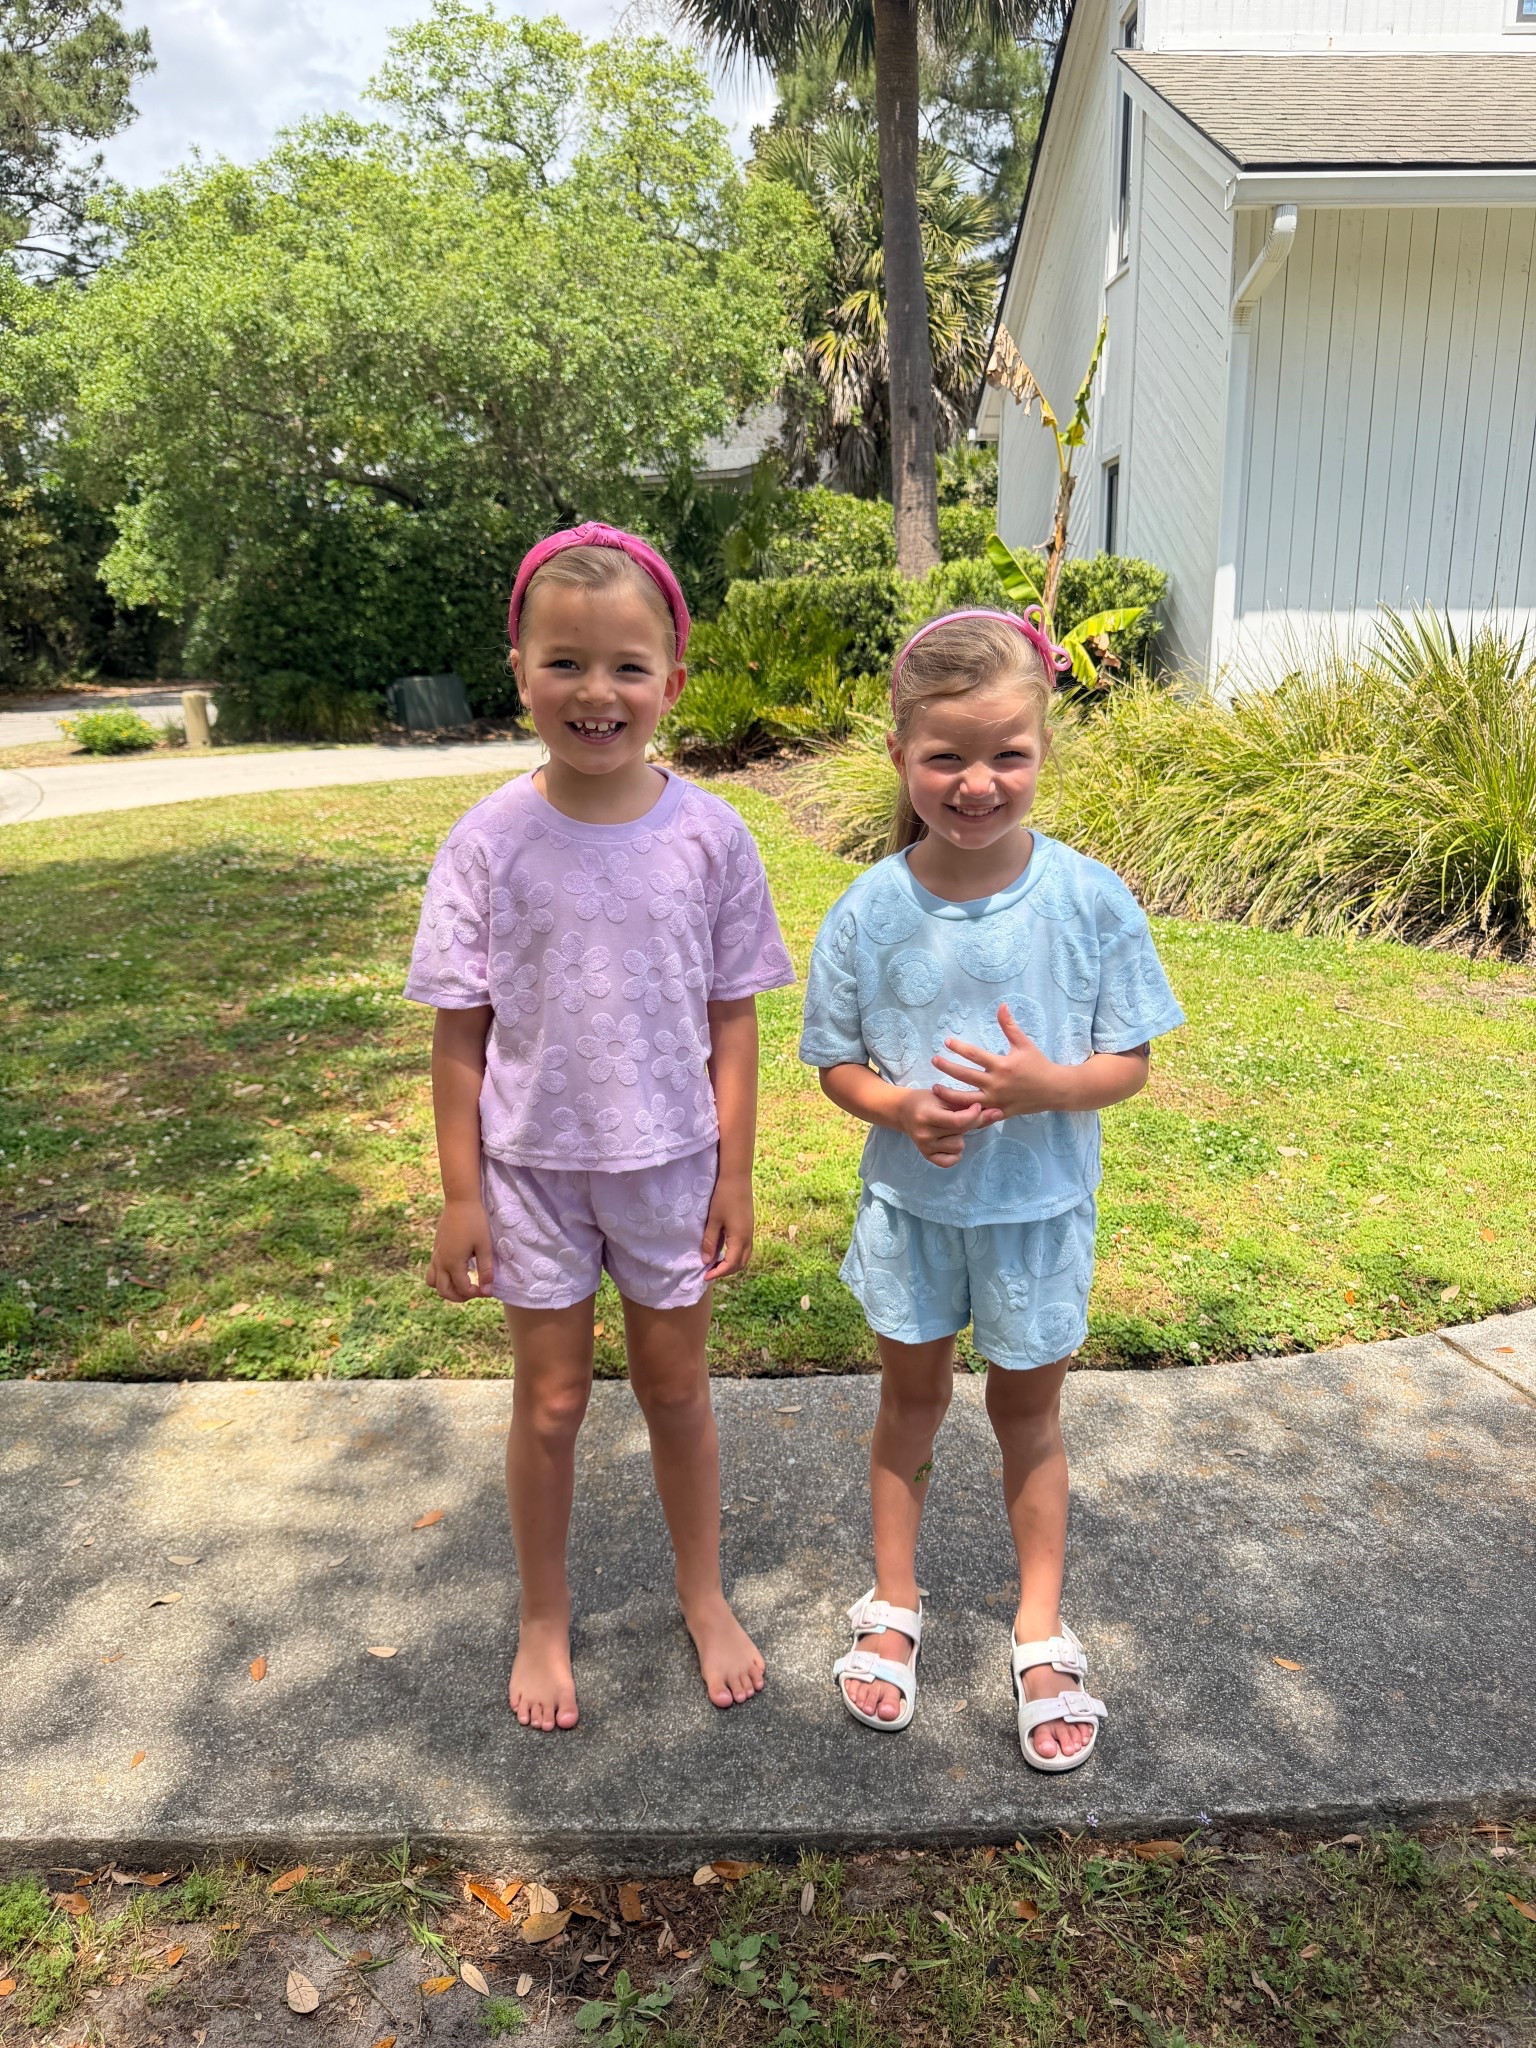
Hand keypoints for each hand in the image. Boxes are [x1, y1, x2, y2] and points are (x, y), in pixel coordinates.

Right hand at [427, 1198, 495, 1301]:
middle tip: (476, 1291)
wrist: (460, 1201)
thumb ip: (486, 1270)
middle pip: (444, 1291)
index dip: (477, 1294)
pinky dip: (442, 1278)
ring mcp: (436, 1255)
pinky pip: (433, 1271)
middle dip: (460, 1297)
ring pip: (433, 1283)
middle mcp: (440, 1262)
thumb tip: (487, 1291)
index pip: (462, 1289)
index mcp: (453, 1263)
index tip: (488, 1290)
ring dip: (447, 1289)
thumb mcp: (485, 1246)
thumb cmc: (475, 1222)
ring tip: (463, 1284)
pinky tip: (458, 1271)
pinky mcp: (436, 1249)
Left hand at [701, 1170, 752, 1280]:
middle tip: (709, 1272)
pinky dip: (734, 1254)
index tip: (705, 1276)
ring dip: (731, 1263)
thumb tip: (706, 1261)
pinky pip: (744, 1247)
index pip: (731, 1264)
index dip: (718, 1273)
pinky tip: (721, 1249)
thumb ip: (710, 1241)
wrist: (737, 1177)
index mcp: (740, 1238)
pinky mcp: (748, 1226)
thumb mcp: (713, 1220)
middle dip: (726, 1271)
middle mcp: (748, 1237)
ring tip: (715, 1263)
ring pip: (744, 1256)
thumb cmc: (723, 1196)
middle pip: (740, 1263)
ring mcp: (749, 1232)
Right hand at [896, 1087, 1001, 1166]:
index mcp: (927, 1116)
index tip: (977, 1106)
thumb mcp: (944, 1097)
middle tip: (967, 1113)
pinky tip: (950, 1140)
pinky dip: (955, 1152)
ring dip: (960, 1136)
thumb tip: (998, 1113)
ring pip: (958, 1146)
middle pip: (960, 1132)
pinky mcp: (926, 1156)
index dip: (974, 1114)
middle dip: (971, 1122)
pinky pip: (950, 1161)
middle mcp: (924, 1134)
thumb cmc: (926, 1100)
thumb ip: (968, 1105)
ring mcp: (924, 1147)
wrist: (903, 1111)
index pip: (958, 1121)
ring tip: (951, 1127)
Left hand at [931, 1004, 1068, 1118]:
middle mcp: (997, 1084)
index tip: (946, 1041)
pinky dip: (963, 1113)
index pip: (974, 1055)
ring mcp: (997, 1101)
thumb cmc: (1038, 1064)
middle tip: (934, 1060)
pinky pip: (978, 1115)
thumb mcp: (1024, 1043)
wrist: (1055, 1090)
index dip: (958, 1047)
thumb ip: (1009, 1026)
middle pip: (965, 1076)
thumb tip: (1001, 1005)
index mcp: (1002, 1065)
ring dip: (949, 1094)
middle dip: (947, 1068)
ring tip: (935, 1088)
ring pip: (967, 1100)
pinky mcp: (999, 1113)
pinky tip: (950, 1109)